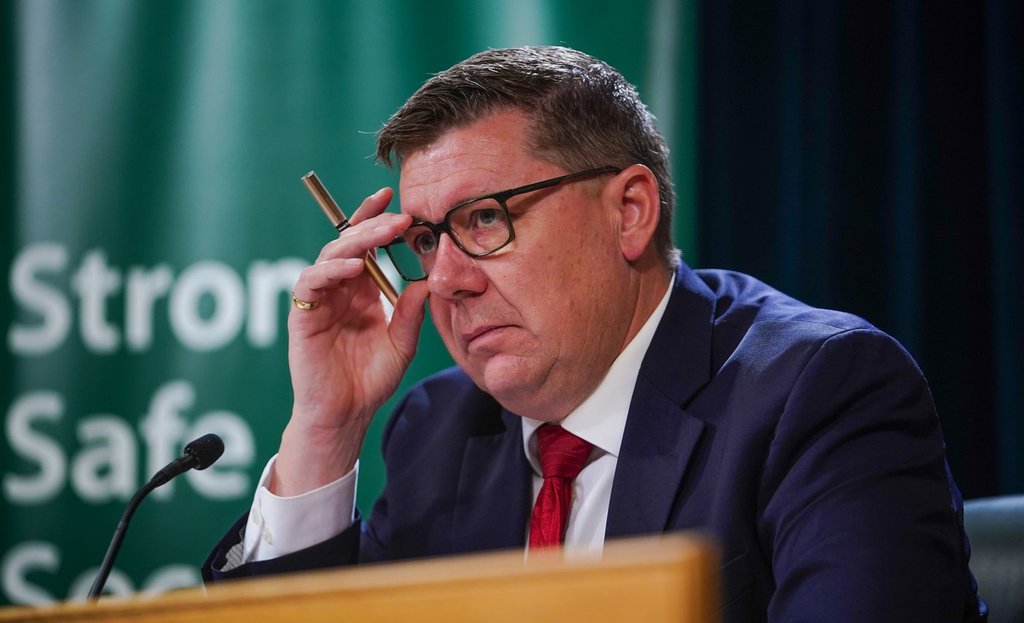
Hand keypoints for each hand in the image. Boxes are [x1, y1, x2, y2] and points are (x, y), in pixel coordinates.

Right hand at [272, 187, 428, 495]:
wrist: (346, 413)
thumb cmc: (370, 380)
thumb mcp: (403, 342)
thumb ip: (412, 311)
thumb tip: (430, 278)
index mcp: (363, 290)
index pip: (367, 245)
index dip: (377, 220)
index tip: (397, 201)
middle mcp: (340, 289)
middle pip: (350, 244)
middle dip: (373, 226)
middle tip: (397, 217)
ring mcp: (320, 299)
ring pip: (330, 256)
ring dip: (354, 243)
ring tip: (379, 236)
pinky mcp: (303, 314)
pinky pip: (311, 282)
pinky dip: (330, 270)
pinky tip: (352, 267)